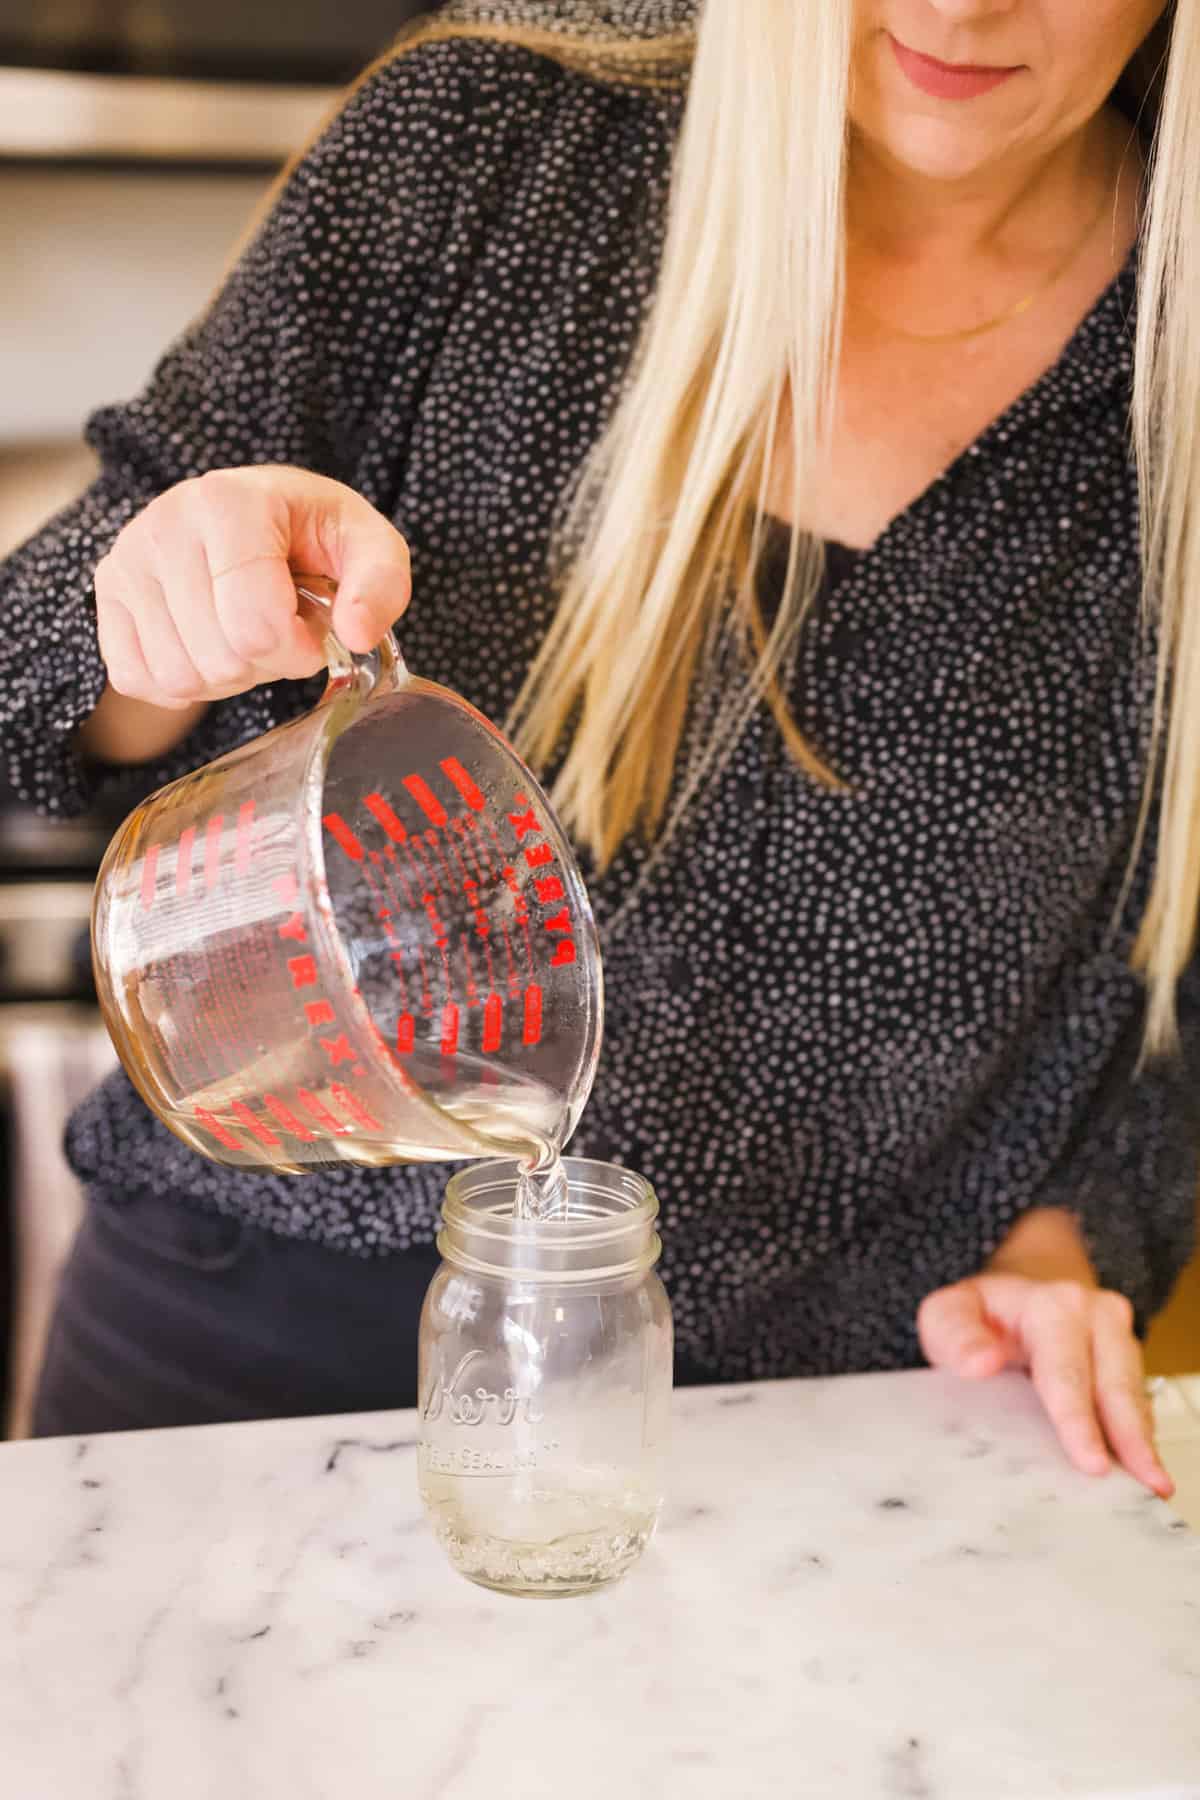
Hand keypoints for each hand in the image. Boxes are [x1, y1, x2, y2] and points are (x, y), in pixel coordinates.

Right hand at [93, 465, 411, 710]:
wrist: (246, 514)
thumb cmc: (308, 533)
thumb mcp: (365, 543)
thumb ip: (381, 583)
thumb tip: (357, 634)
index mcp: (229, 503)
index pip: (256, 625)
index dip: (296, 649)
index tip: (311, 629)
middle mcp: (163, 527)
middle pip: (219, 657)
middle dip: (265, 662)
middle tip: (279, 628)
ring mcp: (126, 563)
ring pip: (179, 676)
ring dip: (227, 676)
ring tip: (244, 633)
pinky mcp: (105, 600)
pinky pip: (142, 680)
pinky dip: (186, 683)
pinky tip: (210, 645)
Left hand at [917, 1272, 1173, 1498]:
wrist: (1016, 1297)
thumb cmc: (981, 1315)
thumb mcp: (948, 1314)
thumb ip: (956, 1336)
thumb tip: (981, 1363)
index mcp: (1052, 1305)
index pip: (1066, 1372)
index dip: (1078, 1420)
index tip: (1091, 1461)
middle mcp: (1095, 1316)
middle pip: (1115, 1386)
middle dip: (1129, 1439)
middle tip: (1142, 1485)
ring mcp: (1118, 1338)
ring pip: (1134, 1396)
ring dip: (1141, 1442)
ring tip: (1152, 1485)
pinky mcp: (1127, 1361)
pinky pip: (1137, 1402)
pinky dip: (1136, 1436)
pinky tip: (1136, 1468)